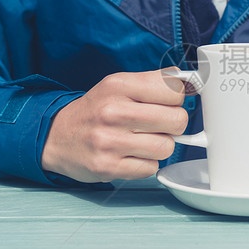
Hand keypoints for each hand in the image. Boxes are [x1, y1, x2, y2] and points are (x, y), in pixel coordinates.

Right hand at [41, 69, 188, 182]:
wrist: (57, 136)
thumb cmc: (96, 110)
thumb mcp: (120, 85)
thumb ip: (154, 82)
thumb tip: (191, 80)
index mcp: (119, 85)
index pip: (175, 89)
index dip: (177, 98)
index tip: (169, 103)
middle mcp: (113, 111)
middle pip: (177, 120)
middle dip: (174, 124)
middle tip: (159, 124)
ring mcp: (109, 141)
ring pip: (167, 147)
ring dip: (159, 145)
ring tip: (142, 140)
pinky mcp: (108, 167)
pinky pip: (151, 168)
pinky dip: (146, 163)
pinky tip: (130, 154)